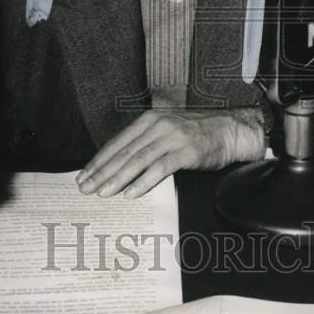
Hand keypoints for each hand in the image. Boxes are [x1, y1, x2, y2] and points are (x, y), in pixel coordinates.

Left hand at [76, 107, 264, 198]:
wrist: (230, 131)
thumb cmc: (197, 135)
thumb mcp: (167, 132)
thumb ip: (146, 144)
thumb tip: (119, 166)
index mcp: (149, 120)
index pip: (118, 142)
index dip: (99, 160)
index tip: (83, 176)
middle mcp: (158, 126)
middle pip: (124, 152)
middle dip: (102, 172)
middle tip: (85, 188)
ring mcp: (172, 137)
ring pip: (138, 160)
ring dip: (118, 178)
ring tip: (103, 192)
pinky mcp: (186, 151)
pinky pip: (160, 168)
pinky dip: (144, 182)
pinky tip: (131, 193)